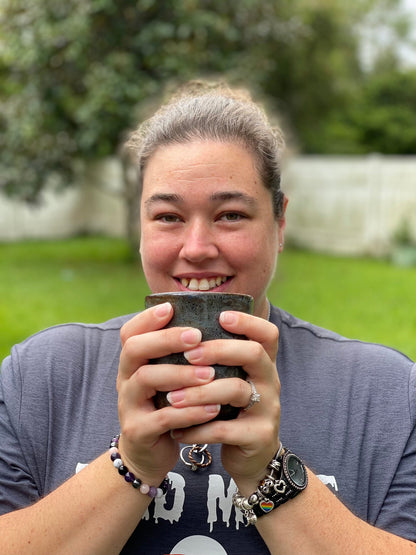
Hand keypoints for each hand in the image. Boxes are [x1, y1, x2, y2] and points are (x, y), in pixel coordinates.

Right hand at [117, 302, 219, 483]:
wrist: (149, 454)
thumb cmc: (166, 406)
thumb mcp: (168, 379)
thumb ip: (178, 356)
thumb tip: (210, 323)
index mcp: (133, 363)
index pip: (130, 333)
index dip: (147, 318)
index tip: (171, 308)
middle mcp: (125, 380)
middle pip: (134, 349)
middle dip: (166, 339)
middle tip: (197, 336)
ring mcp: (128, 406)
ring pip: (146, 380)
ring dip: (180, 374)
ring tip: (210, 374)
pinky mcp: (138, 432)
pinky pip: (162, 418)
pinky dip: (189, 412)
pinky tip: (213, 408)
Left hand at [168, 310, 280, 491]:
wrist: (252, 459)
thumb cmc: (232, 411)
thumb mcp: (230, 382)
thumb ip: (217, 361)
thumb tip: (178, 330)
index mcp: (262, 365)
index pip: (267, 333)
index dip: (248, 321)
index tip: (221, 316)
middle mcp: (270, 382)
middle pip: (253, 353)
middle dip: (218, 349)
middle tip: (188, 355)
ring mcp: (268, 409)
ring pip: (236, 390)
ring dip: (199, 392)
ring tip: (171, 398)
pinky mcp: (259, 436)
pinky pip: (225, 429)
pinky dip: (197, 429)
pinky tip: (177, 431)